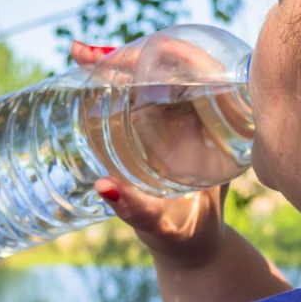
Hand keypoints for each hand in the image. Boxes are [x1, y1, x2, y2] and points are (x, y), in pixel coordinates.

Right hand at [72, 40, 230, 268]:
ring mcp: (190, 120)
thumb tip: (102, 186)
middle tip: (83, 54)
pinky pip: (149, 92)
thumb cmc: (188, 236)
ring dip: (121, 63)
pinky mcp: (173, 125)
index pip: (194, 73)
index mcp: (218, 131)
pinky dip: (122, 79)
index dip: (156, 56)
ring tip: (83, 55)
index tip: (115, 56)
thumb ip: (135, 210)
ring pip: (158, 76)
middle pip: (171, 67)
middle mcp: (207, 119)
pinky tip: (93, 70)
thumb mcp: (163, 224)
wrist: (198, 247)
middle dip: (127, 55)